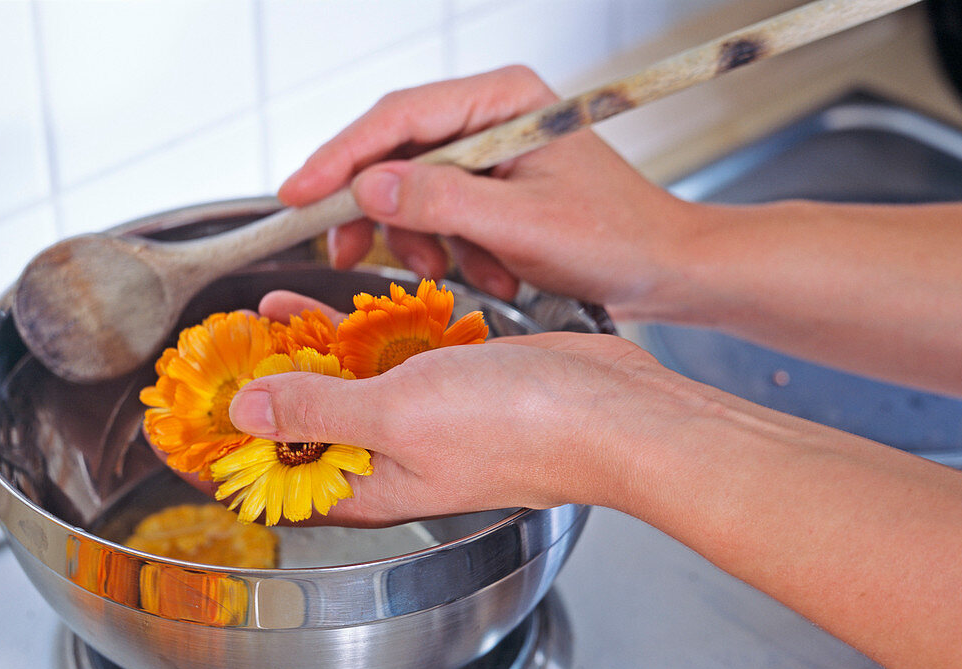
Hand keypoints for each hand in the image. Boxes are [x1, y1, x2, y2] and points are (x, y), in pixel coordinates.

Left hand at [232, 293, 661, 524]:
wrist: (613, 411)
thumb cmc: (519, 427)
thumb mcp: (398, 414)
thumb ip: (318, 412)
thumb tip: (244, 414)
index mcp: (367, 487)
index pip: (272, 485)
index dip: (219, 456)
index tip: (176, 422)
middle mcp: (388, 461)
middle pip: (299, 435)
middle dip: (252, 398)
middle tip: (207, 358)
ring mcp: (418, 423)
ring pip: (339, 391)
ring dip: (296, 358)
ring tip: (250, 321)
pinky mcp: (446, 387)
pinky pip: (382, 363)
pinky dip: (350, 338)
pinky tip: (320, 308)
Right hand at [277, 65, 698, 321]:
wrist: (664, 270)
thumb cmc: (614, 239)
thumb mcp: (523, 224)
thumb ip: (444, 202)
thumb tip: (369, 188)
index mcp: (502, 100)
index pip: (398, 117)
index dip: (340, 158)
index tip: (296, 196)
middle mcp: (491, 117)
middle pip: (398, 154)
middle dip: (377, 212)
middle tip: (345, 254)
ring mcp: (492, 154)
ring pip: (416, 193)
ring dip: (427, 243)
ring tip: (460, 275)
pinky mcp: (495, 190)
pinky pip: (446, 219)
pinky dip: (457, 254)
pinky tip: (494, 275)